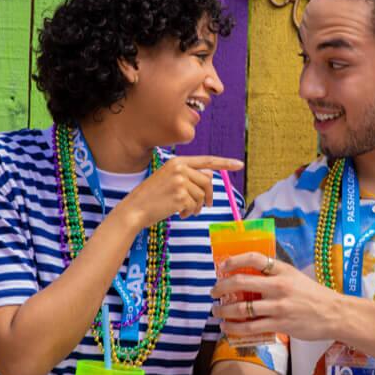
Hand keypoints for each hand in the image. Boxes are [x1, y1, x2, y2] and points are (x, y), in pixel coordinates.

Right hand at [127, 155, 242, 224]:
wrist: (134, 209)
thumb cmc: (152, 196)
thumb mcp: (169, 179)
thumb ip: (189, 176)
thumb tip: (210, 177)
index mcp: (178, 162)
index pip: (207, 160)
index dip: (225, 163)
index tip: (239, 164)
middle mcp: (180, 169)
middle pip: (208, 181)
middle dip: (208, 196)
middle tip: (205, 206)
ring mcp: (180, 182)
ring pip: (202, 196)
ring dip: (197, 206)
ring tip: (185, 210)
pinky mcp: (180, 196)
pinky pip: (194, 206)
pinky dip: (188, 213)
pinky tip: (178, 213)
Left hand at [211, 253, 342, 341]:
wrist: (334, 314)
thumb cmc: (314, 295)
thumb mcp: (296, 277)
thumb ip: (275, 275)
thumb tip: (249, 277)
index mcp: (283, 270)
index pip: (255, 258)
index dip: (234, 260)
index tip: (223, 266)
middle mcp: (279, 286)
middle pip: (241, 282)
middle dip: (221, 287)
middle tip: (213, 291)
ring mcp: (278, 306)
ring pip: (242, 308)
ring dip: (224, 310)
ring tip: (217, 311)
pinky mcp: (280, 324)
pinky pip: (251, 327)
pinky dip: (235, 328)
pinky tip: (228, 327)